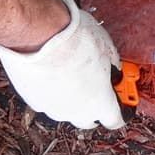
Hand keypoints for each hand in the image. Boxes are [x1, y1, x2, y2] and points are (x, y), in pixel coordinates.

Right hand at [0, 0, 125, 129]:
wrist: (36, 33)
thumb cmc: (76, 40)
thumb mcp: (108, 49)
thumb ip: (113, 66)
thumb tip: (113, 70)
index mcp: (100, 103)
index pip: (115, 121)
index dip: (121, 112)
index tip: (122, 103)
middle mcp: (75, 112)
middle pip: (89, 119)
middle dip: (96, 106)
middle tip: (99, 86)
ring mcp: (51, 108)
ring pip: (66, 110)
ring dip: (73, 98)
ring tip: (75, 74)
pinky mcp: (31, 99)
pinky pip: (47, 99)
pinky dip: (52, 90)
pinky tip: (54, 72)